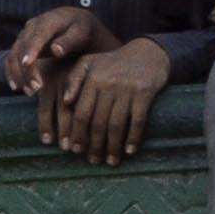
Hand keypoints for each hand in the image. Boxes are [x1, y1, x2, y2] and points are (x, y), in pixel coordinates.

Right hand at [5, 6, 118, 94]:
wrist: (78, 24)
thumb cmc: (84, 30)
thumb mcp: (82, 33)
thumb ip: (70, 41)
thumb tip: (55, 50)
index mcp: (49, 21)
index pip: (37, 35)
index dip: (30, 49)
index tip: (27, 63)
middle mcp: (32, 26)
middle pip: (22, 48)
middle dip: (26, 69)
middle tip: (36, 88)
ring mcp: (25, 35)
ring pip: (14, 55)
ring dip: (19, 74)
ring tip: (29, 92)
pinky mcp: (21, 45)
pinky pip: (11, 59)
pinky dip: (12, 73)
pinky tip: (17, 87)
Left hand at [41, 38, 170, 163]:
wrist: (149, 52)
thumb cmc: (115, 61)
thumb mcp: (90, 63)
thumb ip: (74, 79)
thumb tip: (65, 102)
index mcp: (92, 79)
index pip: (80, 112)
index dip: (77, 133)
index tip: (74, 150)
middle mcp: (108, 85)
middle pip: (98, 121)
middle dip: (94, 145)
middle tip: (93, 160)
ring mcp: (128, 90)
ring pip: (117, 124)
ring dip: (113, 146)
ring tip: (111, 161)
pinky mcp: (146, 93)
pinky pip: (138, 120)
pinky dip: (134, 137)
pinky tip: (130, 150)